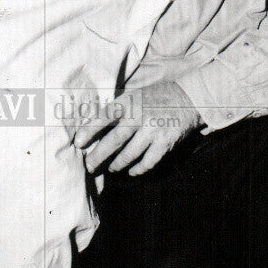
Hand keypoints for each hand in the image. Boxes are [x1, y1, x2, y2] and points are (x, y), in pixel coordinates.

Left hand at [73, 79, 201, 176]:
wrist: (189, 99)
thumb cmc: (154, 98)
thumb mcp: (134, 96)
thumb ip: (116, 109)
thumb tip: (90, 127)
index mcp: (129, 102)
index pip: (104, 116)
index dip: (89, 130)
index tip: (78, 143)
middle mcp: (140, 116)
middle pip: (114, 140)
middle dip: (98, 156)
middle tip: (89, 166)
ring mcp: (153, 130)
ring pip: (129, 154)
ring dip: (116, 164)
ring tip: (110, 168)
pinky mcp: (166, 143)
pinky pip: (147, 162)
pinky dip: (137, 169)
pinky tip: (131, 171)